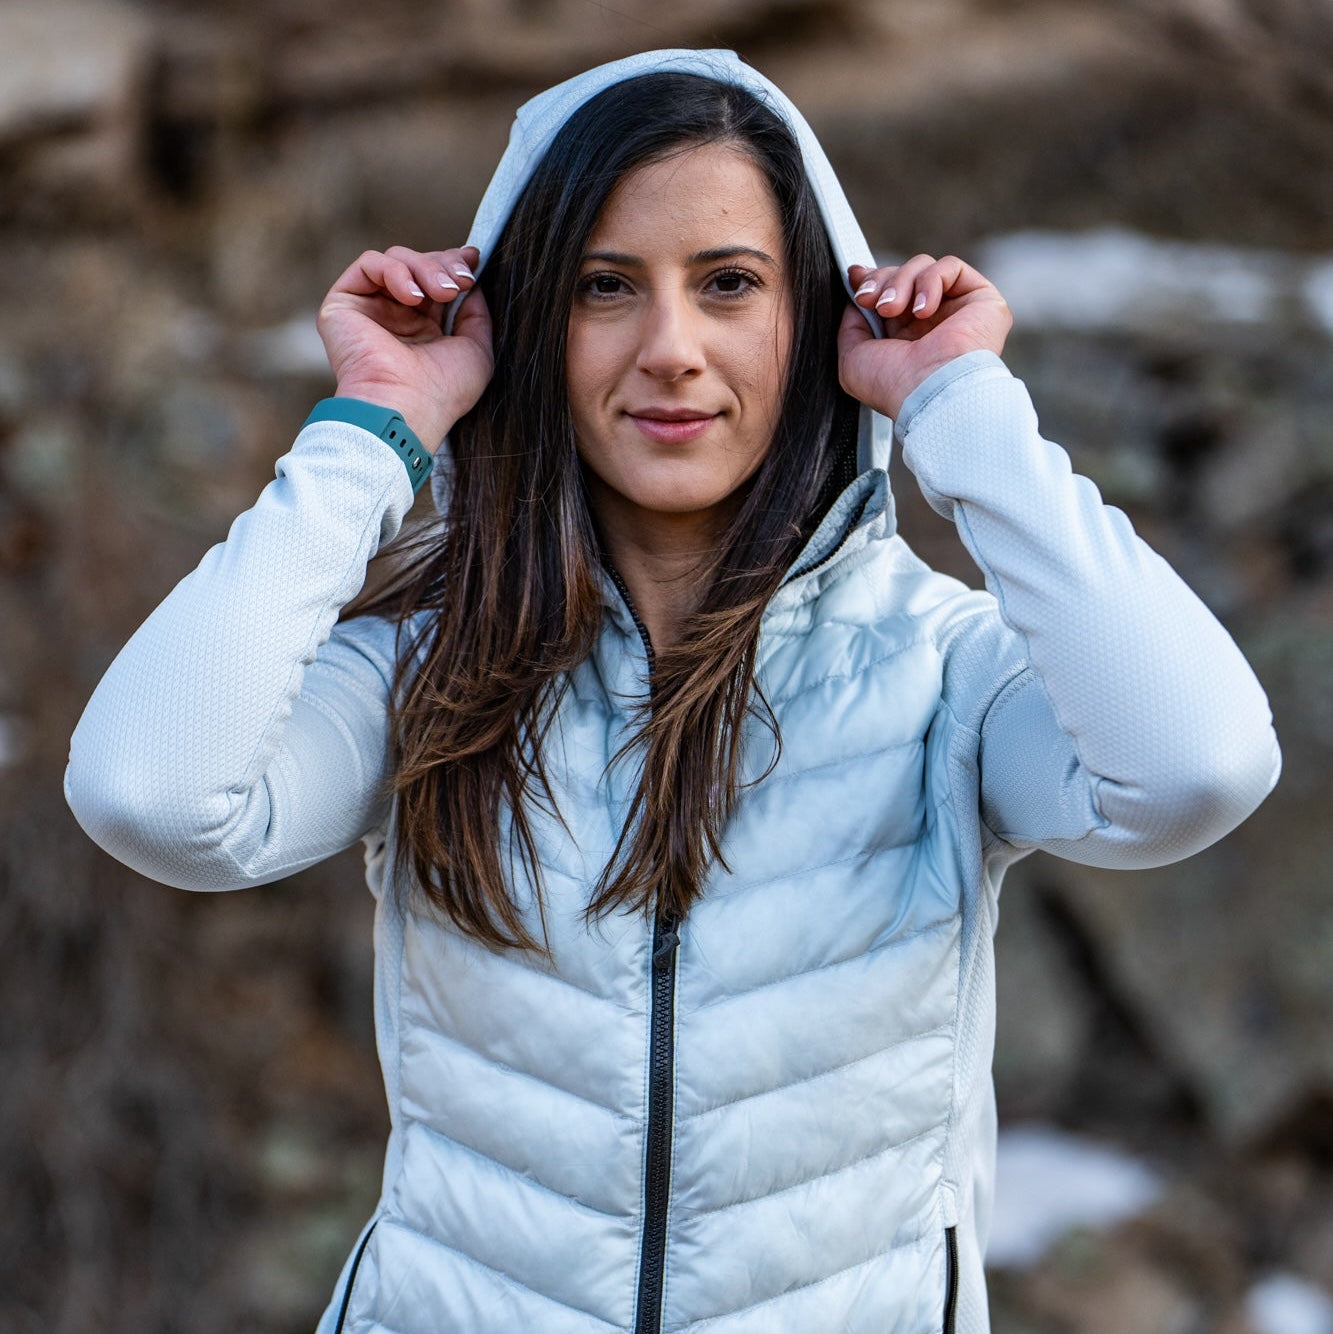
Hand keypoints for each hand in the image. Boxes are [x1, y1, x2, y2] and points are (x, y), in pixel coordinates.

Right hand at [316, 245, 493, 450]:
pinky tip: (412, 297)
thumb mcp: (477, 351)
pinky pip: (369, 264)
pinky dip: (394, 270)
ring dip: (425, 268)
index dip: (454, 264)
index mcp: (424, 329)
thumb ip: (476, 315)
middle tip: (459, 283)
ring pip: (396, 260)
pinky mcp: (343, 304)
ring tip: (441, 292)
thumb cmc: (443, 392)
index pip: (436, 280)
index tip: (473, 260)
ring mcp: (369, 310)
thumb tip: (471, 283)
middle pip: (419, 264)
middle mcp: (395, 317)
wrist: (406, 408)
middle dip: (444, 265)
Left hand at [837, 254, 1011, 420]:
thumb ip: (851, 325)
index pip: (890, 292)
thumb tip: (857, 295)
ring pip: (922, 267)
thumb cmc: (893, 386)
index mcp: (904, 337)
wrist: (928, 393)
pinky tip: (924, 310)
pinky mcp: (981, 300)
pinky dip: (930, 281)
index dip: (872, 279)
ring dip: (900, 282)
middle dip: (882, 281)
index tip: (856, 278)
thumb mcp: (852, 359)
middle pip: (903, 274)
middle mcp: (931, 323)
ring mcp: (956, 311)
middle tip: (871, 301)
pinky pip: (950, 266)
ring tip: (893, 310)